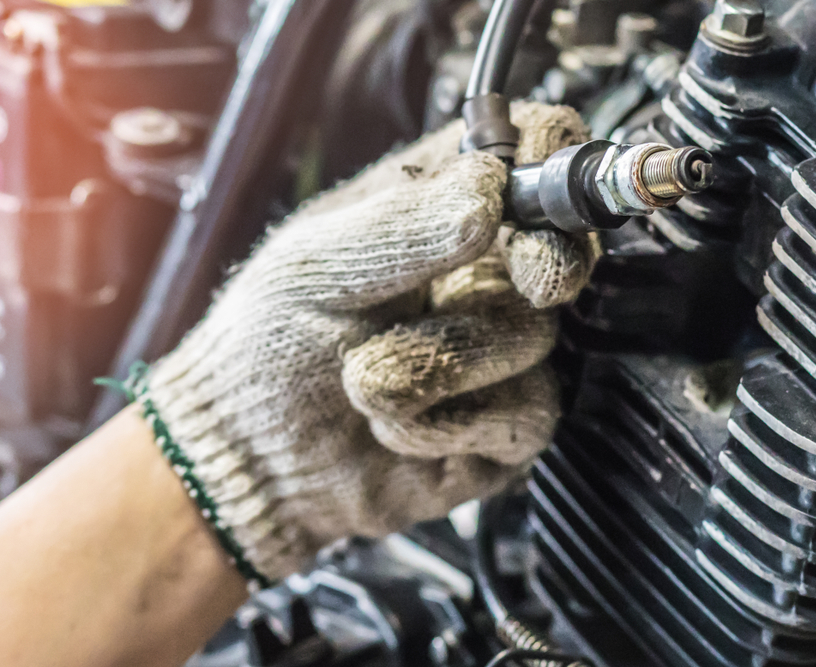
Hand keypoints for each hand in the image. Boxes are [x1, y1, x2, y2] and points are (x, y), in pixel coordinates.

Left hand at [143, 102, 598, 580]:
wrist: (253, 460)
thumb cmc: (266, 347)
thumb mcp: (315, 268)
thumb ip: (404, 226)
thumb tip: (491, 188)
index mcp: (430, 208)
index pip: (525, 155)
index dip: (549, 161)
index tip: (533, 194)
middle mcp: (473, 271)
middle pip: (562, 246)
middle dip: (549, 260)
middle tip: (533, 277)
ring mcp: (494, 347)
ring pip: (530, 335)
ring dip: (436, 362)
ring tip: (363, 380)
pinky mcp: (503, 422)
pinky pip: (523, 411)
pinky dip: (448, 422)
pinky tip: (395, 427)